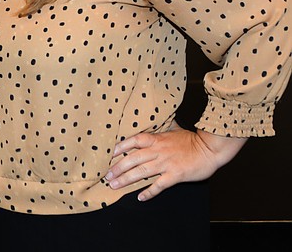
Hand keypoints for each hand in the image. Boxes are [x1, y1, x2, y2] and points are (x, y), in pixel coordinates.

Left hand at [105, 124, 246, 200]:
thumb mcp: (173, 129)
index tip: (107, 154)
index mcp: (156, 139)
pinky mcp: (175, 175)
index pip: (133, 141)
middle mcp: (158, 151)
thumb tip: (155, 120)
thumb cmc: (192, 140)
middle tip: (106, 174)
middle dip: (117, 167)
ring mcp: (166, 163)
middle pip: (132, 158)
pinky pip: (159, 185)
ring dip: (126, 179)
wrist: (210, 149)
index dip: (118, 147)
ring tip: (114, 185)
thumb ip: (161, 128)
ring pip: (141, 172)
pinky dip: (149, 192)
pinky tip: (140, 197)